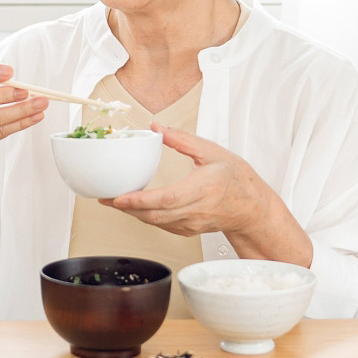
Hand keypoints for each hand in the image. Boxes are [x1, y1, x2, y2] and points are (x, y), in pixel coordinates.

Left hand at [102, 126, 312, 265]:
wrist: (252, 206)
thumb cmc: (235, 178)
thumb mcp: (211, 151)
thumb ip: (182, 139)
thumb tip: (157, 127)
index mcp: (203, 188)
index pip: (167, 198)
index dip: (141, 200)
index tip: (119, 196)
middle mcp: (197, 209)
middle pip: (155, 214)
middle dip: (127, 208)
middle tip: (104, 198)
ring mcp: (193, 223)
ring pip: (156, 222)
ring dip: (133, 213)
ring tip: (112, 200)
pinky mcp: (189, 230)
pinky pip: (162, 225)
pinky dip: (145, 217)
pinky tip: (133, 206)